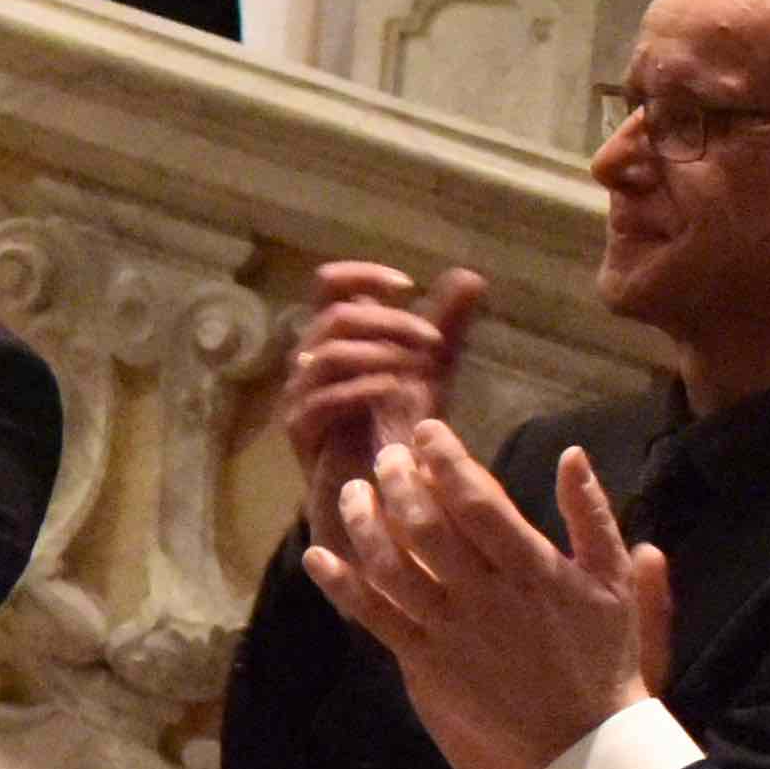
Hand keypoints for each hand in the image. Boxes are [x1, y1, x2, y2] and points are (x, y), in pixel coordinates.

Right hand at [277, 260, 485, 510]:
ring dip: (381, 352)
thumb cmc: (398, 431)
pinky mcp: (300, 430)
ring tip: (420, 366)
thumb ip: (445, 326)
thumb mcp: (429, 370)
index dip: (362, 274)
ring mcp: (299, 395)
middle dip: (390, 321)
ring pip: (328, 353)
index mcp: (334, 339)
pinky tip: (397, 391)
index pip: (328, 285)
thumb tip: (470, 276)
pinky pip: (324, 398)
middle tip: (433, 340)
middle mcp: (309, 360)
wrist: (383, 494)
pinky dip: (364, 388)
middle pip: (335, 315)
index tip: (407, 286)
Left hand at [303, 429, 673, 768]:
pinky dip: (341, 586)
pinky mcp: (425, 664)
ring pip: (391, 567)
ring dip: (363, 523)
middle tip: (386, 455)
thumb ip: (592, 515)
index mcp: (533, 570)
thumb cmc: (603, 657)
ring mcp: (449, 632)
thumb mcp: (614, 582)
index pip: (477, 501)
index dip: (446, 460)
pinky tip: (318, 557)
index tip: (427, 432)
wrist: (582, 743)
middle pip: (425, 527)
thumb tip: (572, 453)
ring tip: (354, 490)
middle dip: (398, 481)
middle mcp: (485, 598)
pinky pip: (375, 619)